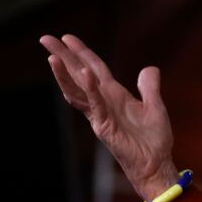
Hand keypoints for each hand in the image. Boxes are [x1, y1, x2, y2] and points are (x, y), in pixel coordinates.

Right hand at [39, 34, 179, 201]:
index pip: (94, 68)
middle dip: (63, 57)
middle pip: (78, 75)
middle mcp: (104, 102)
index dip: (82, 53)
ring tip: (52, 56)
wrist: (156, 163)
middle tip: (45, 39)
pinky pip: (96, 104)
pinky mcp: (104, 126)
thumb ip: (149, 87)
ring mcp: (101, 114)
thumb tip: (149, 68)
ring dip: (65, 73)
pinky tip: (85, 74)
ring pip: (78, 90)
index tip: (67, 37)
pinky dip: (91, 89)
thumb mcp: (155, 107)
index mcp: (114, 95)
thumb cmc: (154, 139)